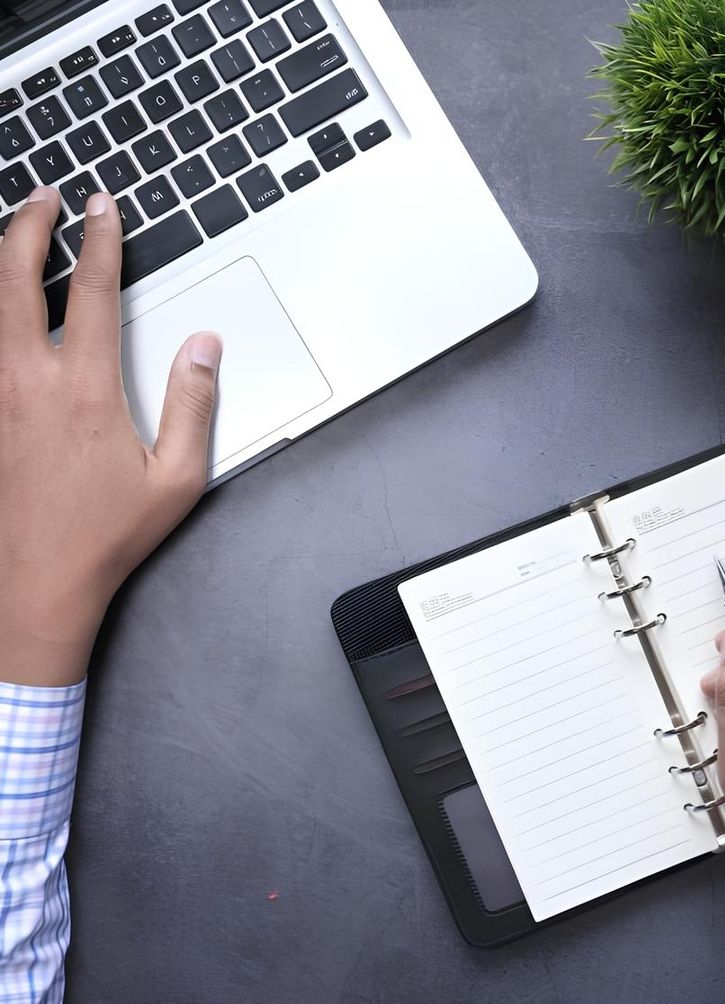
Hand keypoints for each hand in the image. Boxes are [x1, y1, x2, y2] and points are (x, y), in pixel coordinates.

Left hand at [0, 187, 221, 686]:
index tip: (102, 207)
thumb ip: (194, 403)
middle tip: (44, 197)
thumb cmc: (105, 536)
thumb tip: (205, 346)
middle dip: (30, 225)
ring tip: (11, 232)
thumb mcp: (176, 478)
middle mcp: (25, 380)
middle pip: (14, 276)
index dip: (101, 240)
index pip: (95, 292)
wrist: (31, 584)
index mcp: (85, 390)